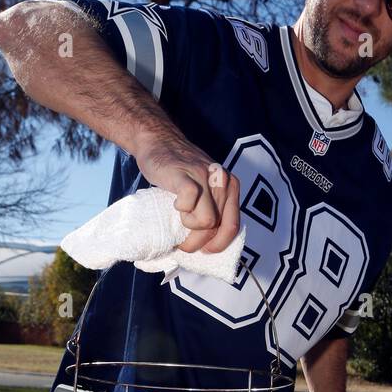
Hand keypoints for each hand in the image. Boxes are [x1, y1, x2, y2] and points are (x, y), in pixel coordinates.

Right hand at [134, 132, 239, 253]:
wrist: (158, 140)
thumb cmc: (180, 168)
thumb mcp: (204, 186)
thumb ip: (212, 205)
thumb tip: (209, 239)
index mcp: (230, 187)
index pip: (233, 225)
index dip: (220, 243)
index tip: (207, 250)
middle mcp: (222, 182)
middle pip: (216, 227)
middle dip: (199, 242)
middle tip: (183, 243)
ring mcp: (205, 178)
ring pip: (206, 221)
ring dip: (188, 227)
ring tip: (178, 219)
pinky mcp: (186, 176)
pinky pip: (189, 204)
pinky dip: (180, 209)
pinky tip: (174, 203)